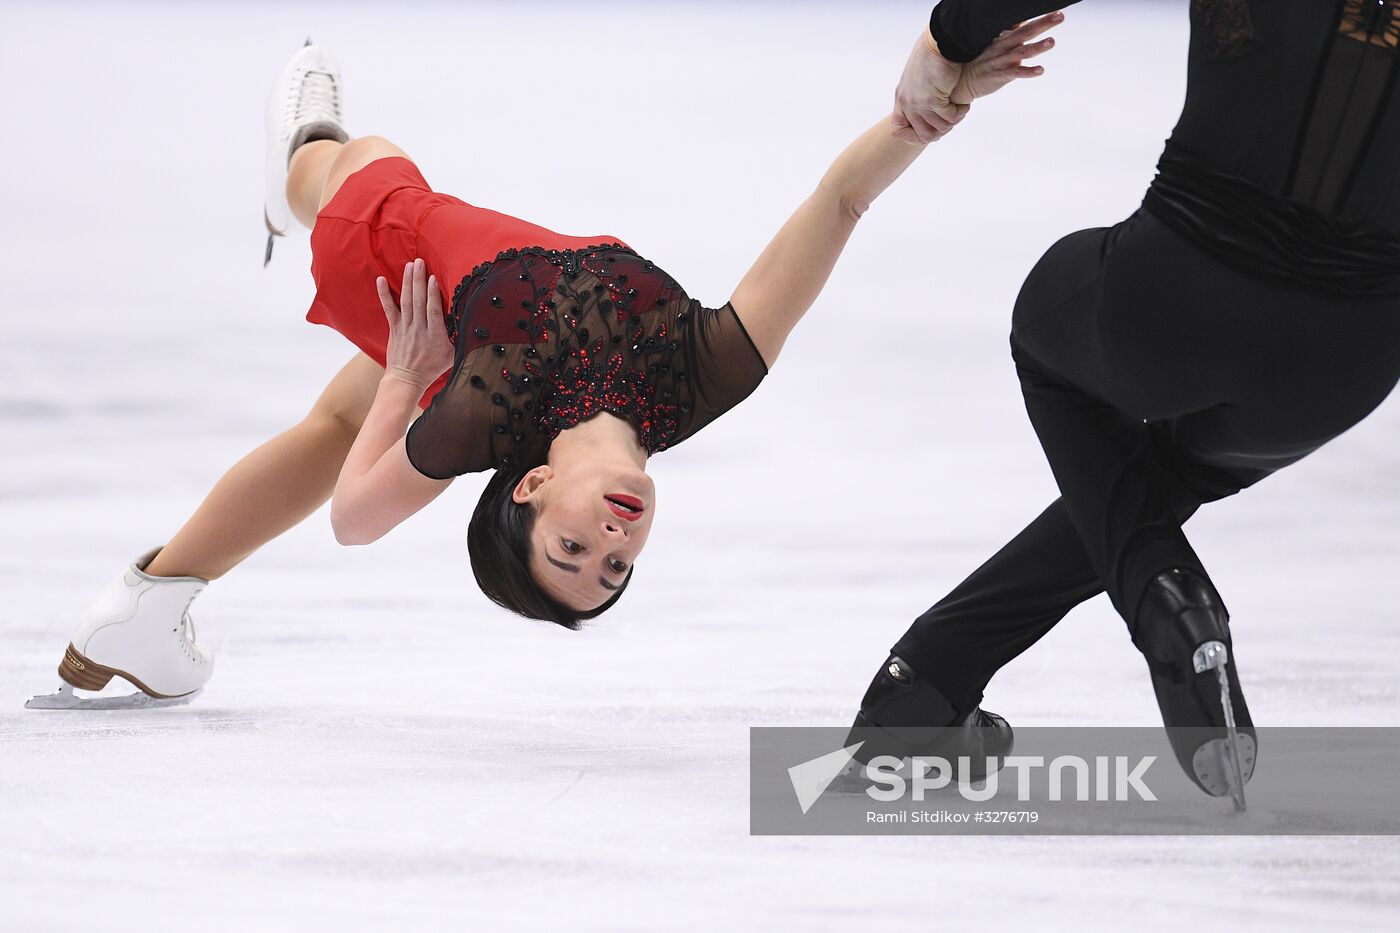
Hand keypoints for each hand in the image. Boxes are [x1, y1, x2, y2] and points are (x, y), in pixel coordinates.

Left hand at [376, 258, 453, 389]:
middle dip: (419, 280)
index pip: (433, 311)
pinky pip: (389, 309)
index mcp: (435, 336)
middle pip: (418, 301)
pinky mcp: (394, 328)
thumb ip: (458, 339)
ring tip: (409, 265)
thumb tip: (470, 324)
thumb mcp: (452, 356)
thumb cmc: (432, 368)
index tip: (433, 278)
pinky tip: (381, 280)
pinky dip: (384, 294)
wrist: (407, 380)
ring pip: (406, 302)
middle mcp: (419, 330)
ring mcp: (405, 328)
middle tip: (420, 262)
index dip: (433, 294)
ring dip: (407, 282)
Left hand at [891, 30, 969, 143]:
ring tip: (960, 108)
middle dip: (942, 130)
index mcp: (902, 97)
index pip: (898, 130)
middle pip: (924, 135)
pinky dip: (959, 112)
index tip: (930, 128)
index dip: (913, 135)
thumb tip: (928, 113)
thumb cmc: (934, 55)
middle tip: (952, 116)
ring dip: (953, 120)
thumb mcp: (920, 77)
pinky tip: (963, 103)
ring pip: (940, 128)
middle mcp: (907, 103)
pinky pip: (950, 118)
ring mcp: (919, 104)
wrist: (941, 42)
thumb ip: (919, 94)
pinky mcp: (933, 100)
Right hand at [950, 12, 1062, 105]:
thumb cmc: (983, 61)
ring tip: (1052, 41)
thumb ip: (1012, 31)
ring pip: (1022, 52)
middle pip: (1026, 32)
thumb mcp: (996, 44)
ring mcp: (1002, 61)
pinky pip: (1016, 73)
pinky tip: (1040, 70)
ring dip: (1037, 46)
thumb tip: (1024, 20)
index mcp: (1005, 38)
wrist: (963, 81)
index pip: (1024, 24)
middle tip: (1059, 16)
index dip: (1039, 16)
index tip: (1055, 9)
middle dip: (1043, 24)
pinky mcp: (1000, 76)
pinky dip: (1028, 71)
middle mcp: (1004, 46)